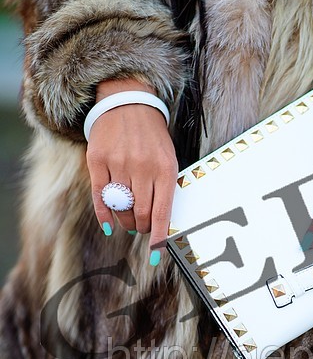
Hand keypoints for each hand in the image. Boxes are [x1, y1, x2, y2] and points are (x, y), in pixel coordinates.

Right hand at [86, 78, 177, 265]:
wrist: (128, 102)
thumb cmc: (153, 137)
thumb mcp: (169, 159)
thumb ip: (165, 188)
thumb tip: (161, 223)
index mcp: (165, 170)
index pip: (162, 213)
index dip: (158, 238)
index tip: (156, 255)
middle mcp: (142, 168)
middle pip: (140, 214)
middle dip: (142, 227)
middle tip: (142, 227)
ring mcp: (118, 164)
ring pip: (121, 208)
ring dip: (126, 221)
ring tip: (129, 219)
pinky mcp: (97, 161)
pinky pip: (100, 197)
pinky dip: (105, 215)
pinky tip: (110, 224)